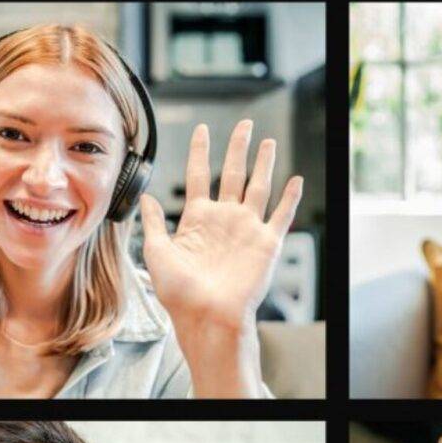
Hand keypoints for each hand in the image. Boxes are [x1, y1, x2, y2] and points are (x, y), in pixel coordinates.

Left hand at [140, 120, 302, 335]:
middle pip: (233, 173)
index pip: (199, 175)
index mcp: (198, 220)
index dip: (200, 151)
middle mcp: (224, 220)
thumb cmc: (180, 293)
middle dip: (238, 147)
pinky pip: (281, 215)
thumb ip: (154, 223)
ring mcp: (247, 229)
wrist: (206, 317)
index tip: (202, 130)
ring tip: (267, 142)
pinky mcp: (266, 243)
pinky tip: (296, 180)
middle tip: (244, 125)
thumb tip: (146, 198)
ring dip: (264, 163)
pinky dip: (290, 198)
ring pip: (258, 186)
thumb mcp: (157, 252)